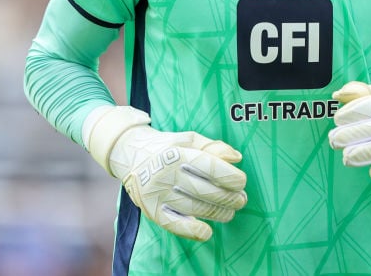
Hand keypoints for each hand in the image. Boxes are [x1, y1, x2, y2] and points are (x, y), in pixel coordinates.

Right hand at [84, 106, 246, 240]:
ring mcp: (157, 193)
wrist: (129, 154)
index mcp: (178, 153)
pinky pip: (173, 224)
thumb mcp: (189, 139)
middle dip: (229, 198)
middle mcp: (166, 174)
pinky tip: (207, 232)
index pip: (210, 168)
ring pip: (194, 208)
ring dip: (217, 213)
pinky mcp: (151, 210)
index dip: (230, 177)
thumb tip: (236, 158)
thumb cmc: (167, 146)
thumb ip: (213, 147)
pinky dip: (191, 230)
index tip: (241, 182)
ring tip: (230, 212)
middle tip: (241, 200)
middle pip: (205, 190)